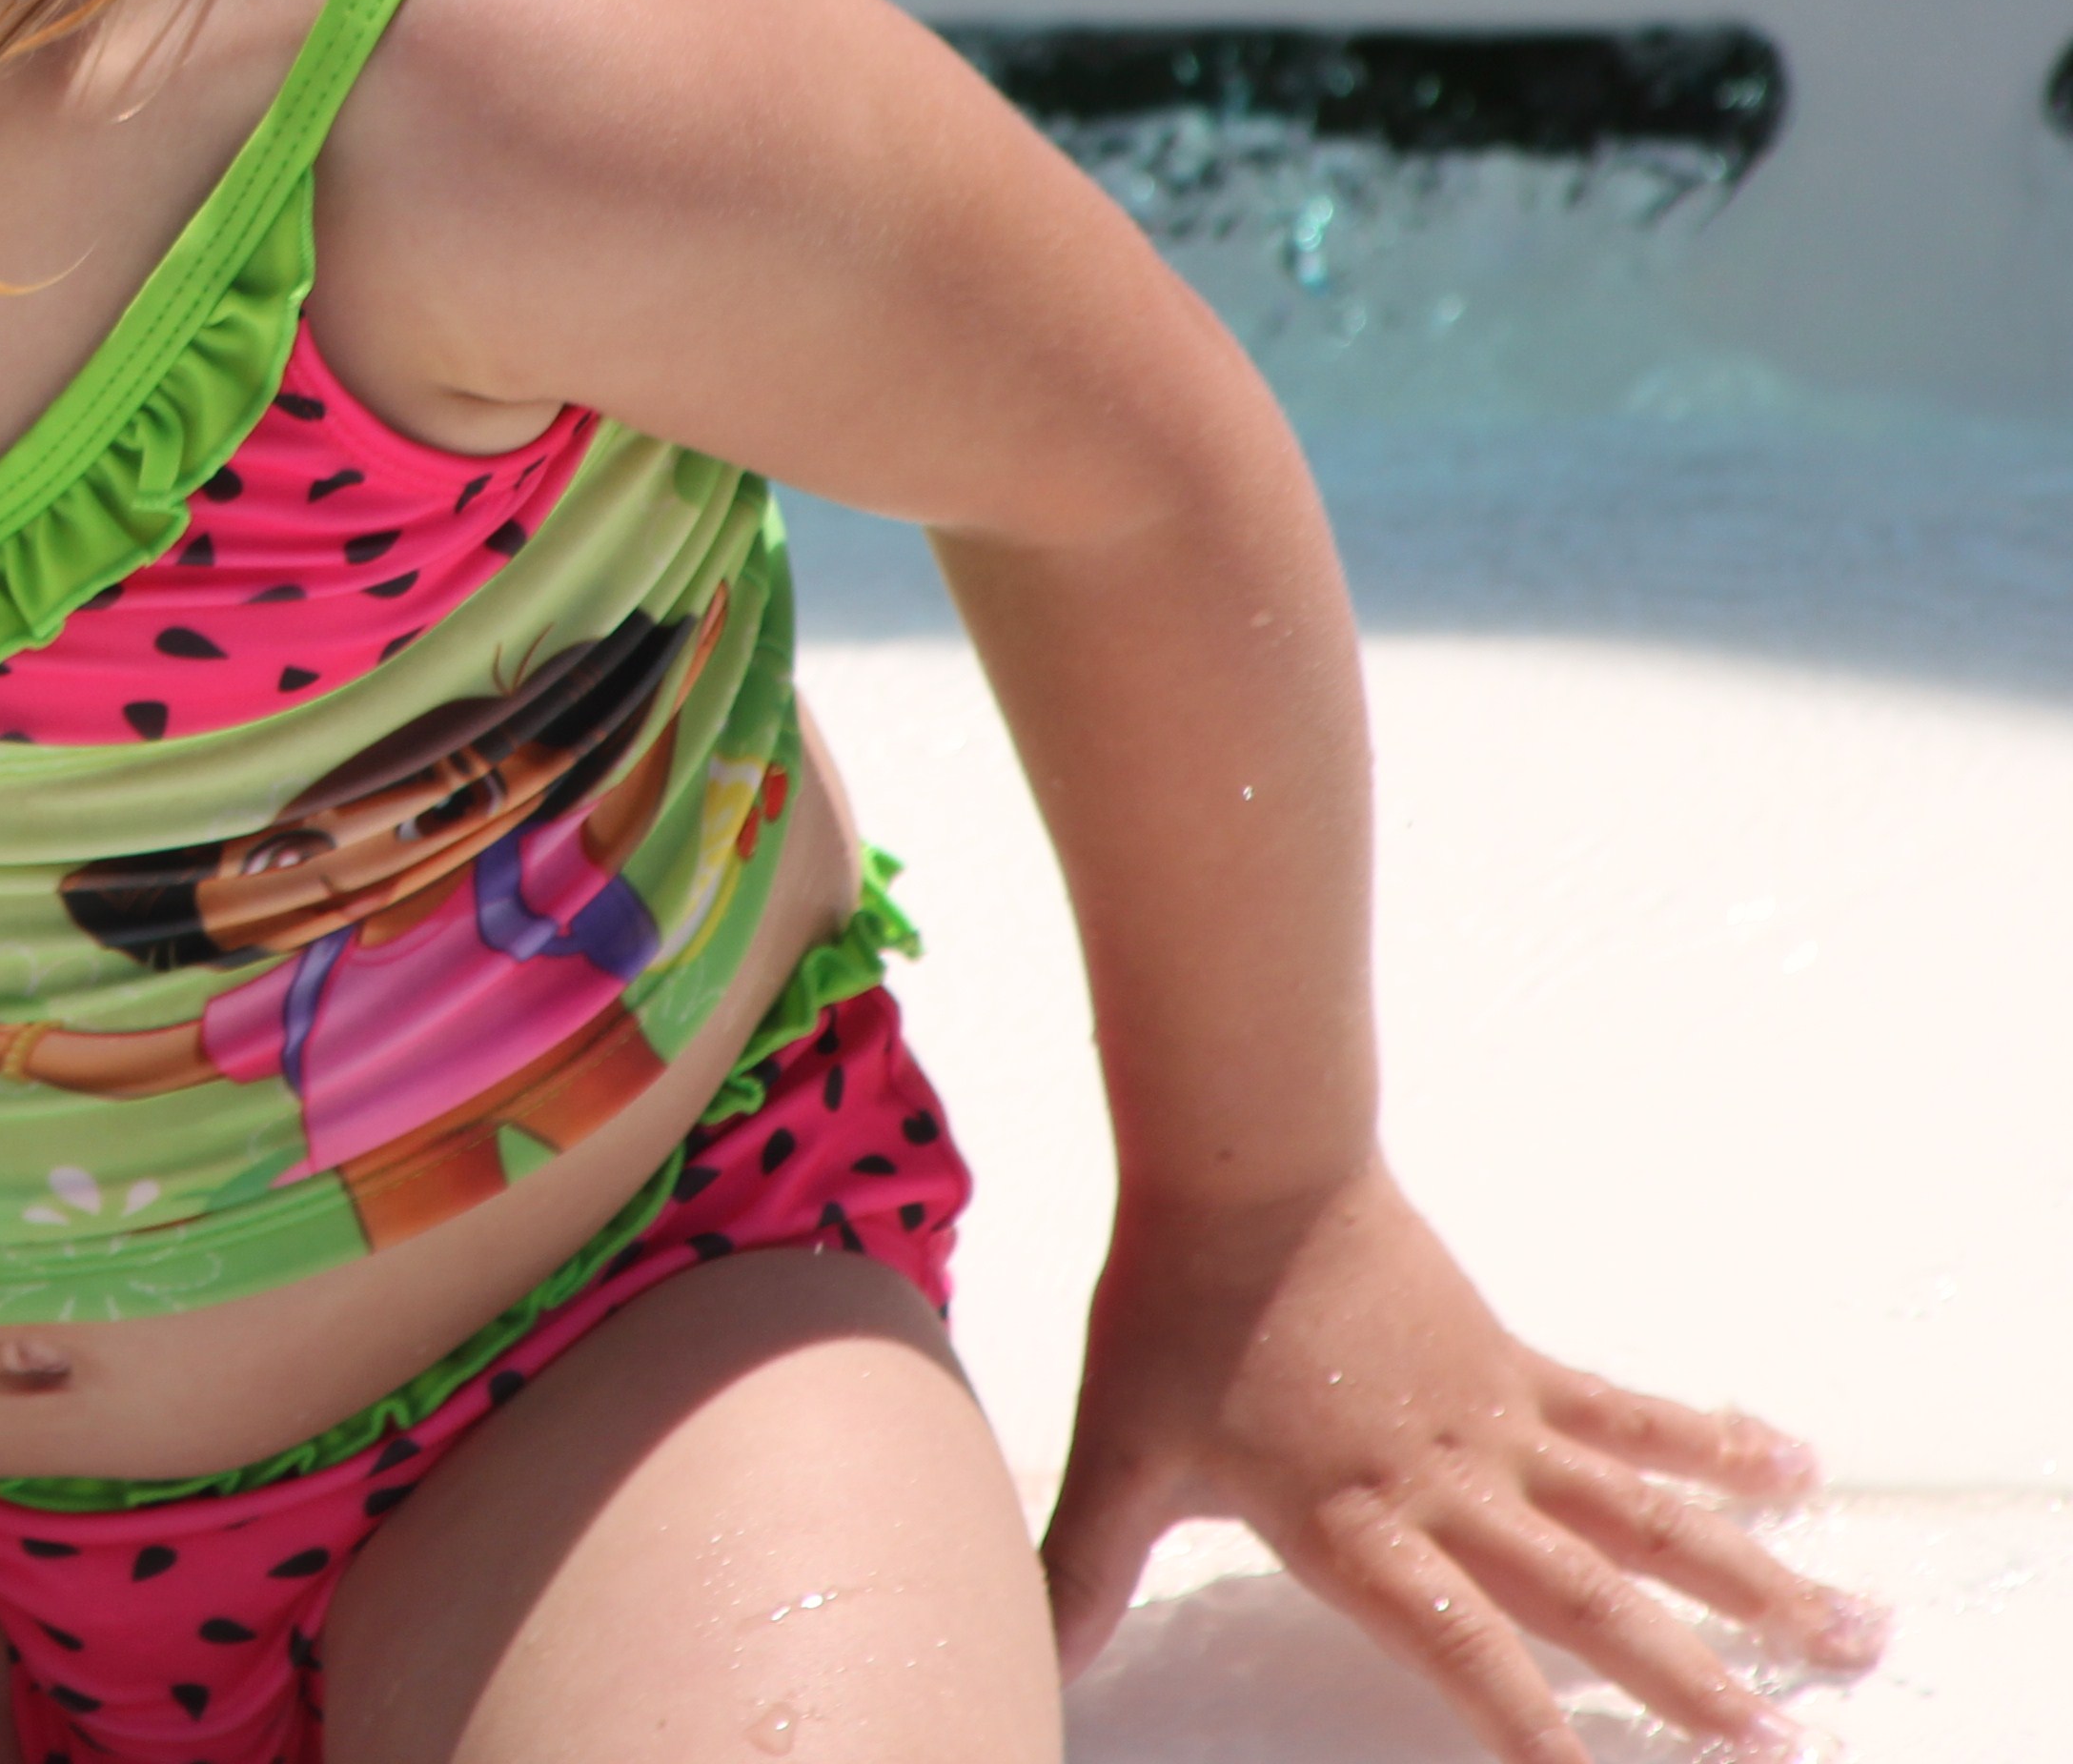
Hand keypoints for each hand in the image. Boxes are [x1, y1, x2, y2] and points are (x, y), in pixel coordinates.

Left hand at [1040, 1160, 1883, 1762]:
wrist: (1239, 1175)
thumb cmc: (1170, 1314)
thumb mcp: (1116, 1454)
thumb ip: (1082, 1568)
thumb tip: (1029, 1656)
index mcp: (1354, 1527)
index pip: (1459, 1653)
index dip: (1528, 1732)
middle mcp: (1446, 1489)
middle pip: (1590, 1605)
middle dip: (1688, 1685)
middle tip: (1788, 1748)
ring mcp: (1496, 1425)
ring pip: (1644, 1518)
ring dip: (1748, 1579)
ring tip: (1852, 1629)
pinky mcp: (1514, 1363)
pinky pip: (1628, 1416)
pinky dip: (1710, 1445)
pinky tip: (1794, 1467)